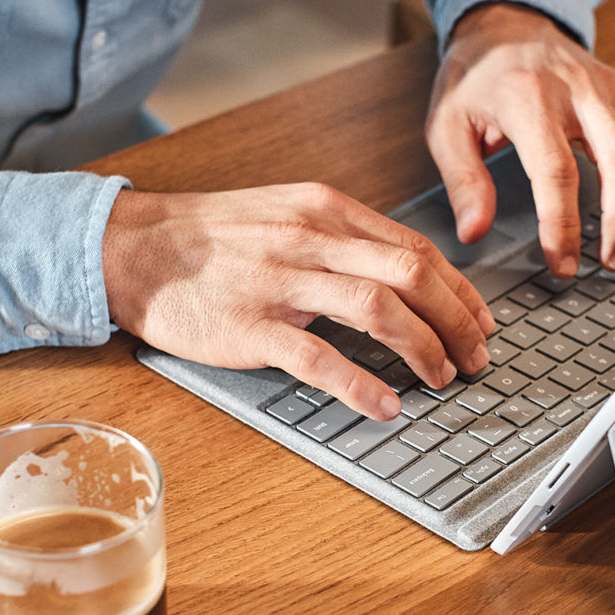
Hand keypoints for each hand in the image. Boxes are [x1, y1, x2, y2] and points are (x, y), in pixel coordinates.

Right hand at [102, 184, 494, 420]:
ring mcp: (281, 281)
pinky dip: (360, 383)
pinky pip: (318, 356)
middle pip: (412, 274)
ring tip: (442, 378)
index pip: (415, 248)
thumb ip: (341, 238)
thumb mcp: (285, 214)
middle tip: (478, 357)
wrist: (132, 247)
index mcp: (325, 211)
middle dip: (457, 320)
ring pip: (378, 308)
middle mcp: (311, 238)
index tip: (481, 321)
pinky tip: (385, 404)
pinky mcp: (250, 325)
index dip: (459, 290)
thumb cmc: (211, 237)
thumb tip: (401, 273)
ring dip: (423, 347)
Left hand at [425, 2, 614, 274]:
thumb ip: (463, 180)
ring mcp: (612, 88)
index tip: (563, 263)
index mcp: (528, 98)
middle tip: (612, 263)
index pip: (556, 171)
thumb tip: (473, 232)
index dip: (563, 225)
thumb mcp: (446, 125)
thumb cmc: (475, 80)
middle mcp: (578, 89)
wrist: (505, 25)